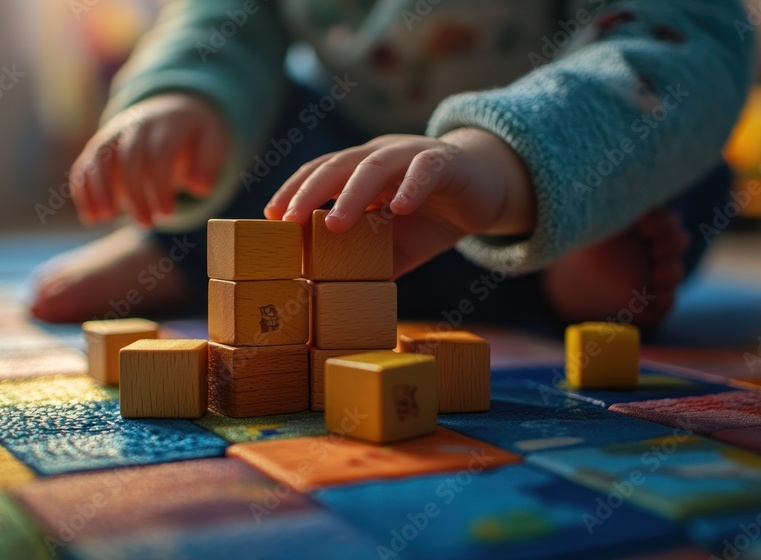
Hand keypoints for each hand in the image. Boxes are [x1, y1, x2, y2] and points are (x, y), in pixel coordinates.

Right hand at [69, 93, 229, 226]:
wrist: (171, 111)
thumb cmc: (194, 136)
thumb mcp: (213, 142)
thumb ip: (209, 164)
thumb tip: (200, 188)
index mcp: (167, 124)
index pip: (160, 153)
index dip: (161, 184)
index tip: (167, 213)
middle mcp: (136, 125)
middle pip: (129, 157)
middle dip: (134, 193)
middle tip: (145, 224)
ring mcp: (114, 134)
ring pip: (100, 158)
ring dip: (99, 190)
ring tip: (104, 220)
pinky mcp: (99, 147)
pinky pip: (86, 165)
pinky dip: (83, 190)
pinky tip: (90, 216)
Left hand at [264, 129, 534, 275]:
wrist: (488, 189)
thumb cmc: (432, 217)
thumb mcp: (397, 244)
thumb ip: (370, 261)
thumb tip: (339, 300)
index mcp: (363, 170)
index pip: (321, 173)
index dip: (295, 189)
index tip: (271, 215)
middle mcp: (381, 156)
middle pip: (339, 166)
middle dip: (310, 191)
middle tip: (289, 219)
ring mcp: (413, 155)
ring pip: (376, 167)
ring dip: (353, 194)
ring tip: (335, 223)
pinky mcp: (446, 162)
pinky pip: (425, 170)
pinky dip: (411, 186)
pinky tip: (399, 207)